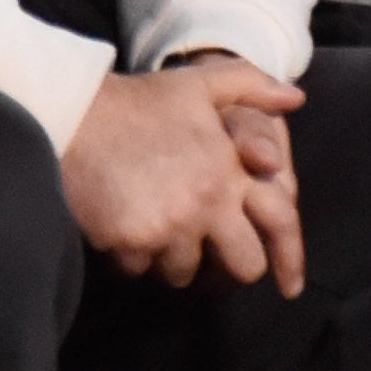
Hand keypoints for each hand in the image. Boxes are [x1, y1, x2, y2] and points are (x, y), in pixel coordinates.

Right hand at [58, 56, 305, 284]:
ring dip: (176, 259)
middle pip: (242, 266)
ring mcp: (169, 227)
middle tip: (209, 256)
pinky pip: (142, 271)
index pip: (280, 223)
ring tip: (160, 231)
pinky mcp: (132, 243)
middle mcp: (208, 204)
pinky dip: (137, 258)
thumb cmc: (141, 102)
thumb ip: (253, 86)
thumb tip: (296, 97)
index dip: (290, 259)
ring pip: (186, 272)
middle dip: (228, 267)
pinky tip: (127, 232)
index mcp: (231, 170)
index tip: (291, 287)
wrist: (75, 114)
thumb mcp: (201, 83)